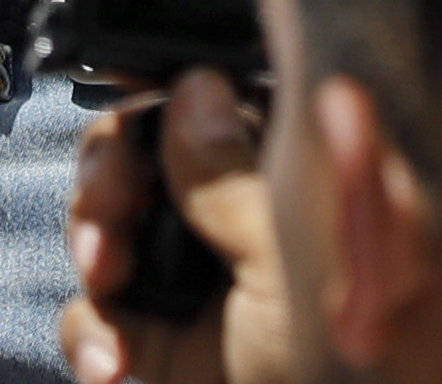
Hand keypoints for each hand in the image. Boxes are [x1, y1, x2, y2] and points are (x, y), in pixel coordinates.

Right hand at [61, 74, 297, 383]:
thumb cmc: (352, 358)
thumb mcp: (288, 261)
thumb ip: (231, 175)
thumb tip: (192, 86)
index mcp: (286, 170)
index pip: (207, 97)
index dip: (157, 94)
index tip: (122, 102)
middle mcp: (235, 213)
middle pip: (136, 153)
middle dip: (107, 176)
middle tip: (110, 209)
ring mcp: (194, 281)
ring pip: (104, 229)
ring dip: (92, 246)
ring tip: (106, 275)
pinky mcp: (160, 345)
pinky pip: (94, 317)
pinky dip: (89, 335)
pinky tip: (112, 364)